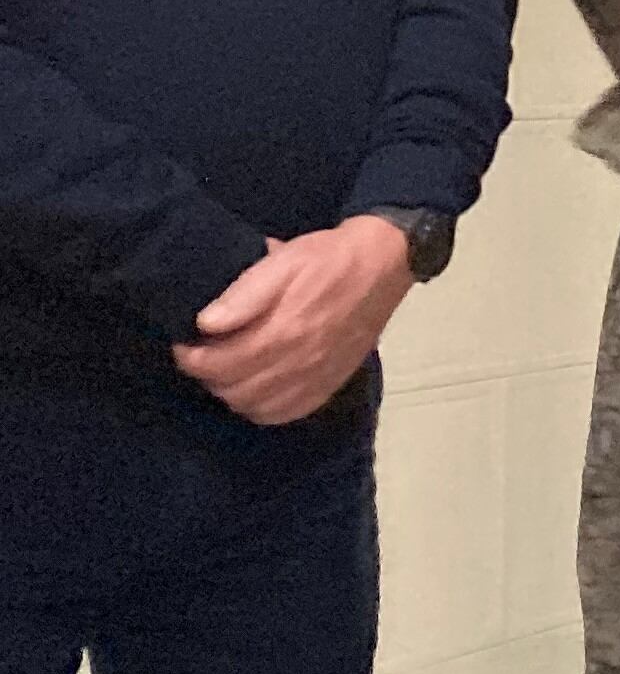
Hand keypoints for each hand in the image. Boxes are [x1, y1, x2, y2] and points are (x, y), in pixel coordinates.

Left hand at [174, 216, 413, 424]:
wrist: (381, 267)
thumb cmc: (325, 260)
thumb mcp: (281, 262)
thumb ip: (242, 295)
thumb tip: (205, 324)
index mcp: (280, 334)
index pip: (216, 365)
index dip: (189, 358)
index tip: (184, 343)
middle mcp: (297, 365)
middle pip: (231, 390)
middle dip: (207, 375)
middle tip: (202, 354)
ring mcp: (314, 380)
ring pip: (254, 407)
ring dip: (231, 393)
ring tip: (227, 370)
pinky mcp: (328, 386)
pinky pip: (284, 414)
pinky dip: (261, 408)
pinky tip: (256, 389)